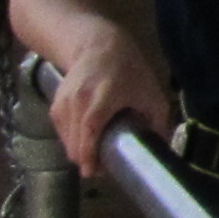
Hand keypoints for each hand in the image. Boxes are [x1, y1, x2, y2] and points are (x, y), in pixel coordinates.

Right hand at [44, 19, 173, 179]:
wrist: (97, 45)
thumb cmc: (128, 69)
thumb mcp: (151, 92)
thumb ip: (158, 121)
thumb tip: (163, 148)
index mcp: (101, 99)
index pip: (89, 133)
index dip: (89, 156)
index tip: (95, 172)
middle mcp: (77, 102)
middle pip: (75, 144)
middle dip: (87, 160)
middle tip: (103, 167)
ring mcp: (62, 104)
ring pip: (66, 141)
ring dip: (79, 152)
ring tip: (97, 153)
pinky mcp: (55, 105)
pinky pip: (62, 132)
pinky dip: (73, 141)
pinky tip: (87, 139)